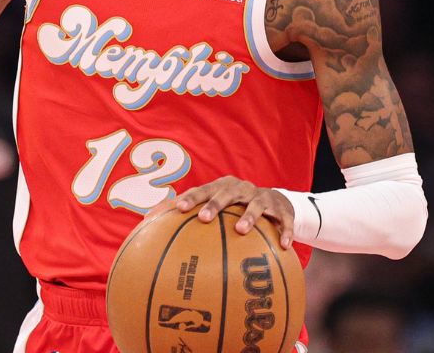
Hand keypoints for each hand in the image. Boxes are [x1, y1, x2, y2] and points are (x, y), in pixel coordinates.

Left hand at [172, 176, 294, 248]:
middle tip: (204, 218)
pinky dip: (284, 232)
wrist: (276, 201)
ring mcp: (263, 199)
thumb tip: (149, 220)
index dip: (192, 198)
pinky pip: (284, 221)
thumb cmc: (236, 206)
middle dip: (215, 204)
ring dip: (249, 216)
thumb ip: (190, 210)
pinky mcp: (282, 210)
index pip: (204, 190)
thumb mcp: (218, 204)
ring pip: (256, 205)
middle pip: (227, 193)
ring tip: (241, 230)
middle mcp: (243, 189)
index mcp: (224, 187)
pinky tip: (284, 246)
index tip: (179, 209)